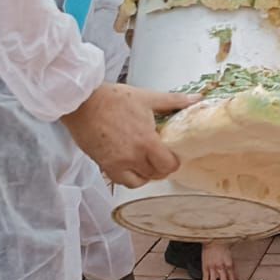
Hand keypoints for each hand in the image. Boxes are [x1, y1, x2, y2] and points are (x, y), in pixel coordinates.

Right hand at [61, 83, 195, 187]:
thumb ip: (174, 101)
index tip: (174, 155)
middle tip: (162, 157)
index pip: (168, 165)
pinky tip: (132, 165)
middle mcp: (132, 156)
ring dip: (147, 174)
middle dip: (162, 168)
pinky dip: (130, 177)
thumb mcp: (147, 97)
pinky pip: (122, 181)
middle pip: (155, 175)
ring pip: (139, 181)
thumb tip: (196, 99)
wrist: (83, 103)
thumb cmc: (113, 98)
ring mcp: (117, 163)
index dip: (174, 162)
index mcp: (146, 141)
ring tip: (148, 162)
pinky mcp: (104, 165)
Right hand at [202, 241, 241, 279]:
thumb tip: (239, 279)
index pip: (233, 279)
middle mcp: (221, 267)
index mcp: (229, 265)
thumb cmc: (223, 245)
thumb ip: (234, 269)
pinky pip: (205, 279)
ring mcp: (212, 268)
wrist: (213, 238)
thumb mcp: (231, 256)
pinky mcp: (205, 267)